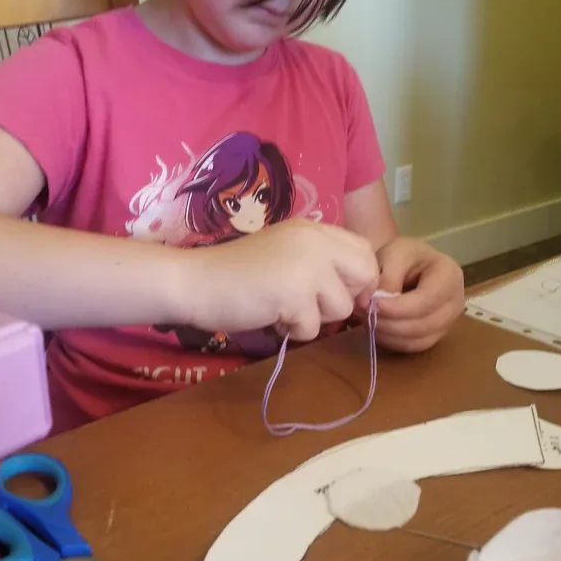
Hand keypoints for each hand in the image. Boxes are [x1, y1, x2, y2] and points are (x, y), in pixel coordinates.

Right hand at [182, 219, 379, 342]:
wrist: (195, 281)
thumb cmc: (236, 272)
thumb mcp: (286, 254)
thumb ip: (320, 262)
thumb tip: (361, 292)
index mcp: (314, 229)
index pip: (365, 251)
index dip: (358, 278)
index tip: (336, 294)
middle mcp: (315, 241)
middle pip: (365, 276)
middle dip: (344, 299)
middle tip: (311, 304)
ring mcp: (307, 266)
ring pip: (342, 307)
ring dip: (313, 318)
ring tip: (281, 306)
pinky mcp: (295, 294)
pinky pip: (313, 328)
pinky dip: (291, 330)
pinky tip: (269, 314)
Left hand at [372, 238, 464, 351]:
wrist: (406, 263)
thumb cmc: (402, 255)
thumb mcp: (393, 254)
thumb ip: (387, 277)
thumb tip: (373, 304)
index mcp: (450, 275)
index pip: (426, 300)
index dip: (398, 307)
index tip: (372, 304)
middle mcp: (455, 301)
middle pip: (424, 324)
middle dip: (390, 323)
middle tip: (364, 313)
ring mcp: (448, 321)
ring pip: (418, 340)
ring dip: (388, 334)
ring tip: (367, 318)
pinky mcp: (435, 335)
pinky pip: (414, 347)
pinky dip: (392, 341)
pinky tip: (377, 327)